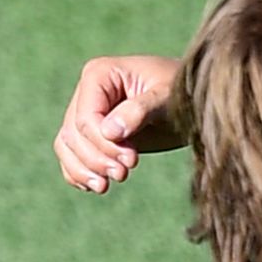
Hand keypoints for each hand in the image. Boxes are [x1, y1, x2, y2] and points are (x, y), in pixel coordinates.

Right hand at [55, 54, 185, 191]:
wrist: (193, 101)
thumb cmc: (184, 91)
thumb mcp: (168, 96)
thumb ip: (140, 110)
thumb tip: (109, 132)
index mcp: (100, 74)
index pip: (87, 117)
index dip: (104, 143)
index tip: (132, 160)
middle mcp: (87, 92)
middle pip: (75, 133)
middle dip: (96, 159)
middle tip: (123, 175)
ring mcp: (87, 112)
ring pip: (67, 145)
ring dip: (83, 169)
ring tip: (104, 187)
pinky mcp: (93, 133)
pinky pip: (71, 154)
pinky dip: (78, 172)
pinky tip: (95, 186)